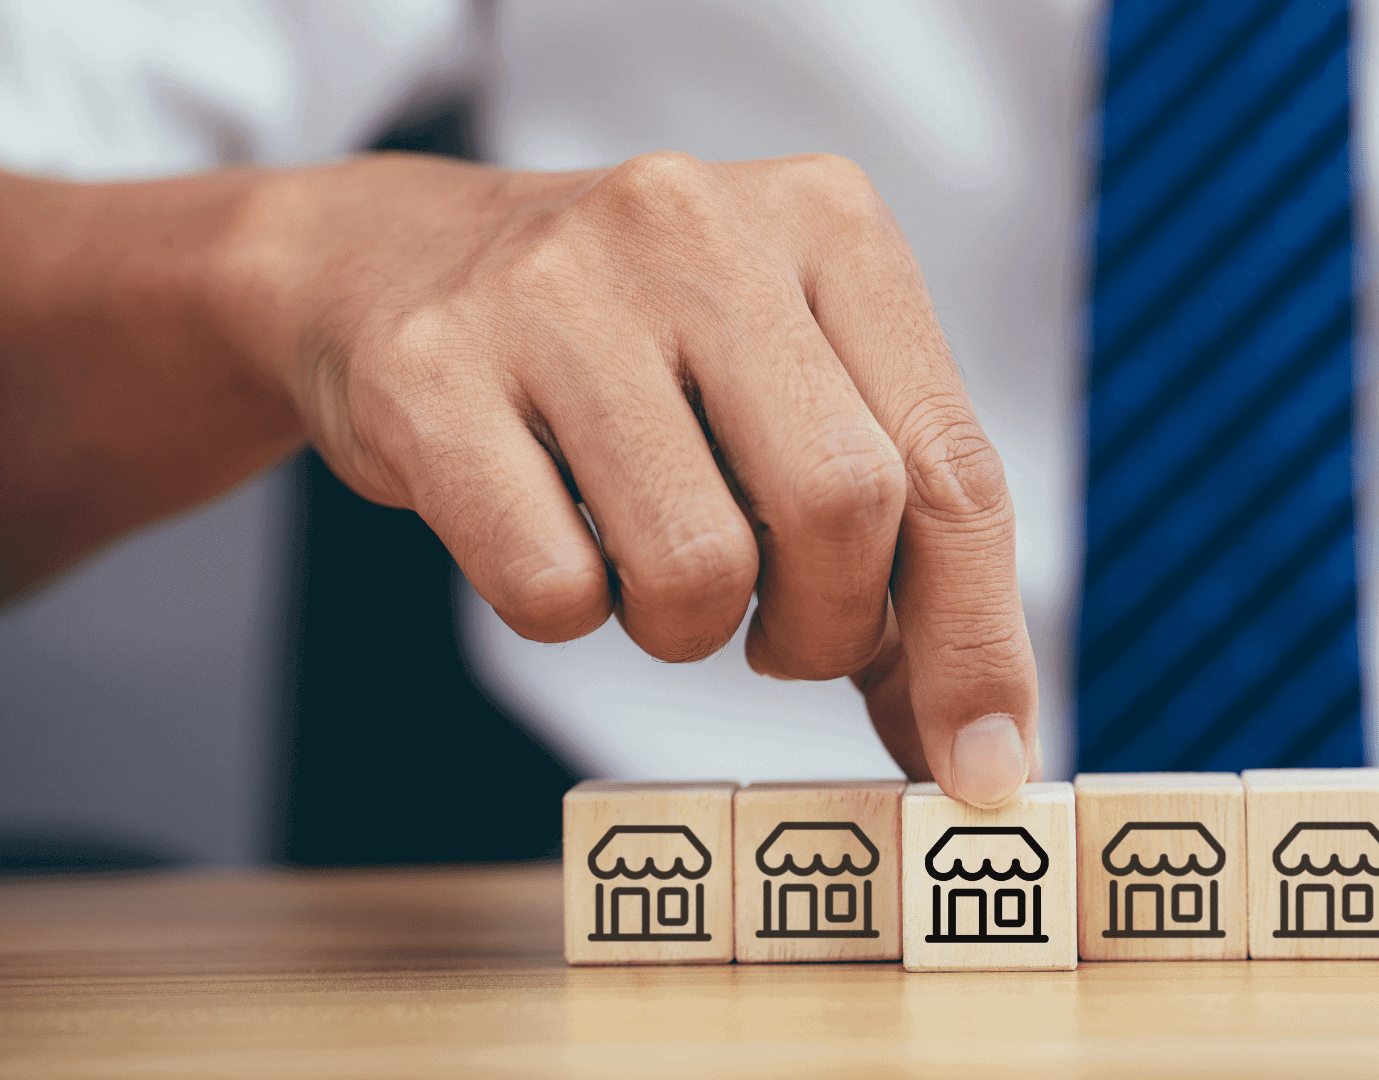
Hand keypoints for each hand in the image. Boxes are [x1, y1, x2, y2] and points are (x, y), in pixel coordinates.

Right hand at [217, 151, 1038, 804]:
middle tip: (784, 642)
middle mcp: (701, 225)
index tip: (984, 765)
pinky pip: (553, 587)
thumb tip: (978, 745)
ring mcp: (557, 287)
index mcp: (829, 222)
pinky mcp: (432, 367)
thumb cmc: (637, 357)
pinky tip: (555, 537)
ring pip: (701, 565)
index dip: (978, 640)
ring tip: (652, 566)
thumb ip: (897, 542)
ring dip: (691, 629)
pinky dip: (570, 613)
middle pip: (846, 509)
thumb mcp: (791, 390)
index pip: (953, 464)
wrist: (394, 266)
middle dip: (829, 630)